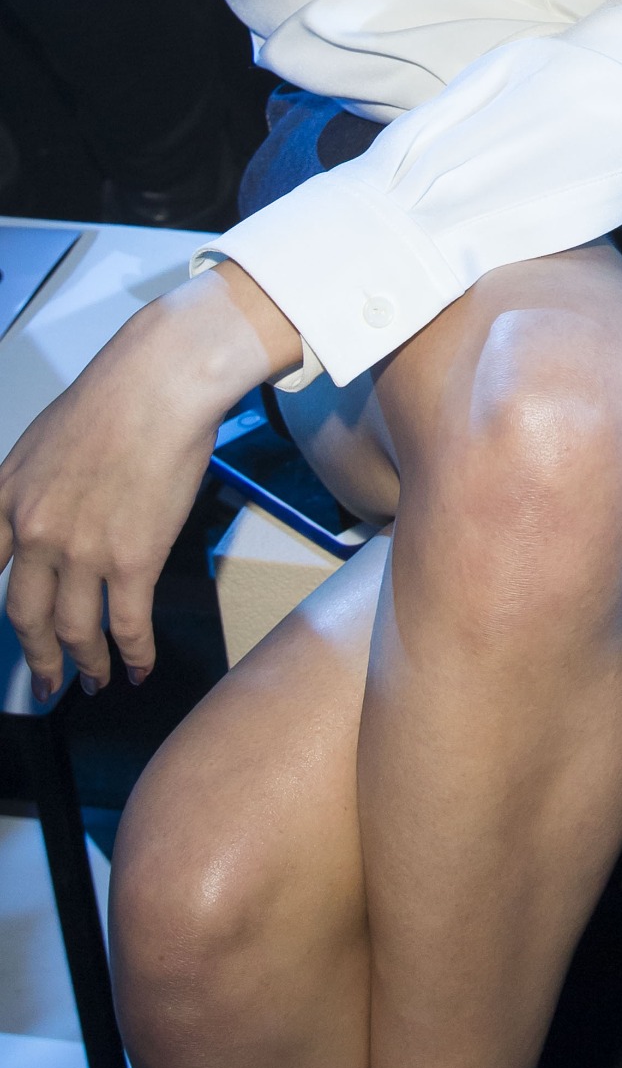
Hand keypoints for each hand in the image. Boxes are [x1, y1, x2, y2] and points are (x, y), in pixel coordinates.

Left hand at [0, 262, 299, 695]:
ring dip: (84, 665)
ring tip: (92, 682)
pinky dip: (132, 655)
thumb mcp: (39, 443)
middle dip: (36, 658)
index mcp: (5, 500)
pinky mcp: (132, 559)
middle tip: (44, 683)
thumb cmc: (112, 398)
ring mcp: (81, 551)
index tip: (9, 636)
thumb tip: (40, 523)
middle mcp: (33, 532)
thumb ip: (28, 490)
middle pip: (22, 617)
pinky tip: (138, 668)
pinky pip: (126, 625)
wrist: (160, 384)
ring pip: (73, 630)